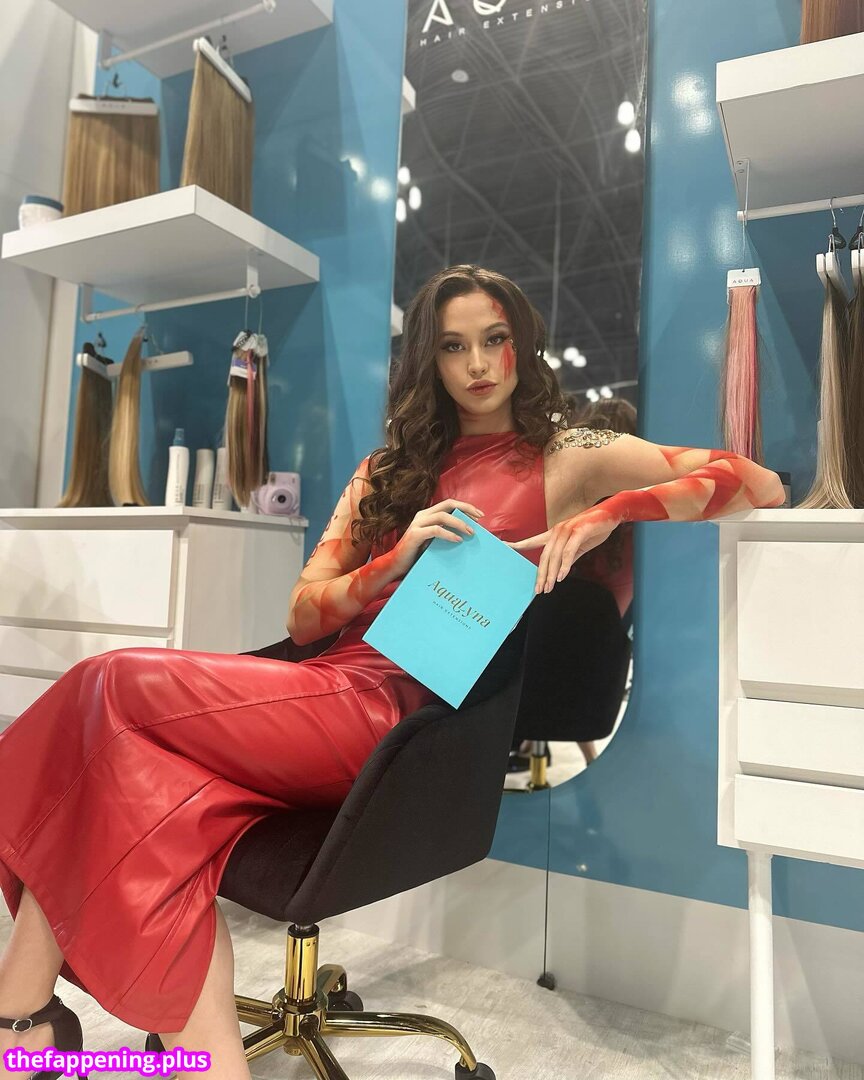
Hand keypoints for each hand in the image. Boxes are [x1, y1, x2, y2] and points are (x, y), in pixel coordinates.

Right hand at [387, 499, 484, 578]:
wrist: (396, 565)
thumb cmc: (417, 554)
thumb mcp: (434, 541)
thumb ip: (446, 534)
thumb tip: (468, 535)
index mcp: (428, 514)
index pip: (449, 504)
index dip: (465, 506)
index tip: (480, 516)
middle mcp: (422, 515)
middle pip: (448, 504)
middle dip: (466, 509)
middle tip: (479, 520)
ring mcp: (417, 524)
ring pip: (443, 516)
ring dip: (459, 522)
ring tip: (470, 532)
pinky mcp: (415, 535)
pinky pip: (435, 530)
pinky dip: (448, 534)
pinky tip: (458, 540)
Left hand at [506, 505, 620, 593]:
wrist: (612, 513)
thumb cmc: (595, 528)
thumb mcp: (579, 545)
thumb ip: (568, 557)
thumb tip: (560, 571)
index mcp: (555, 533)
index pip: (533, 541)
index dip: (519, 545)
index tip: (505, 548)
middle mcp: (558, 531)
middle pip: (544, 556)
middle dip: (541, 574)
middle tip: (538, 590)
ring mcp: (568, 530)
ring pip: (555, 556)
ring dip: (552, 574)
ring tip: (549, 587)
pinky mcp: (579, 531)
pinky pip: (569, 552)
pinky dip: (565, 565)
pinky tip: (562, 576)